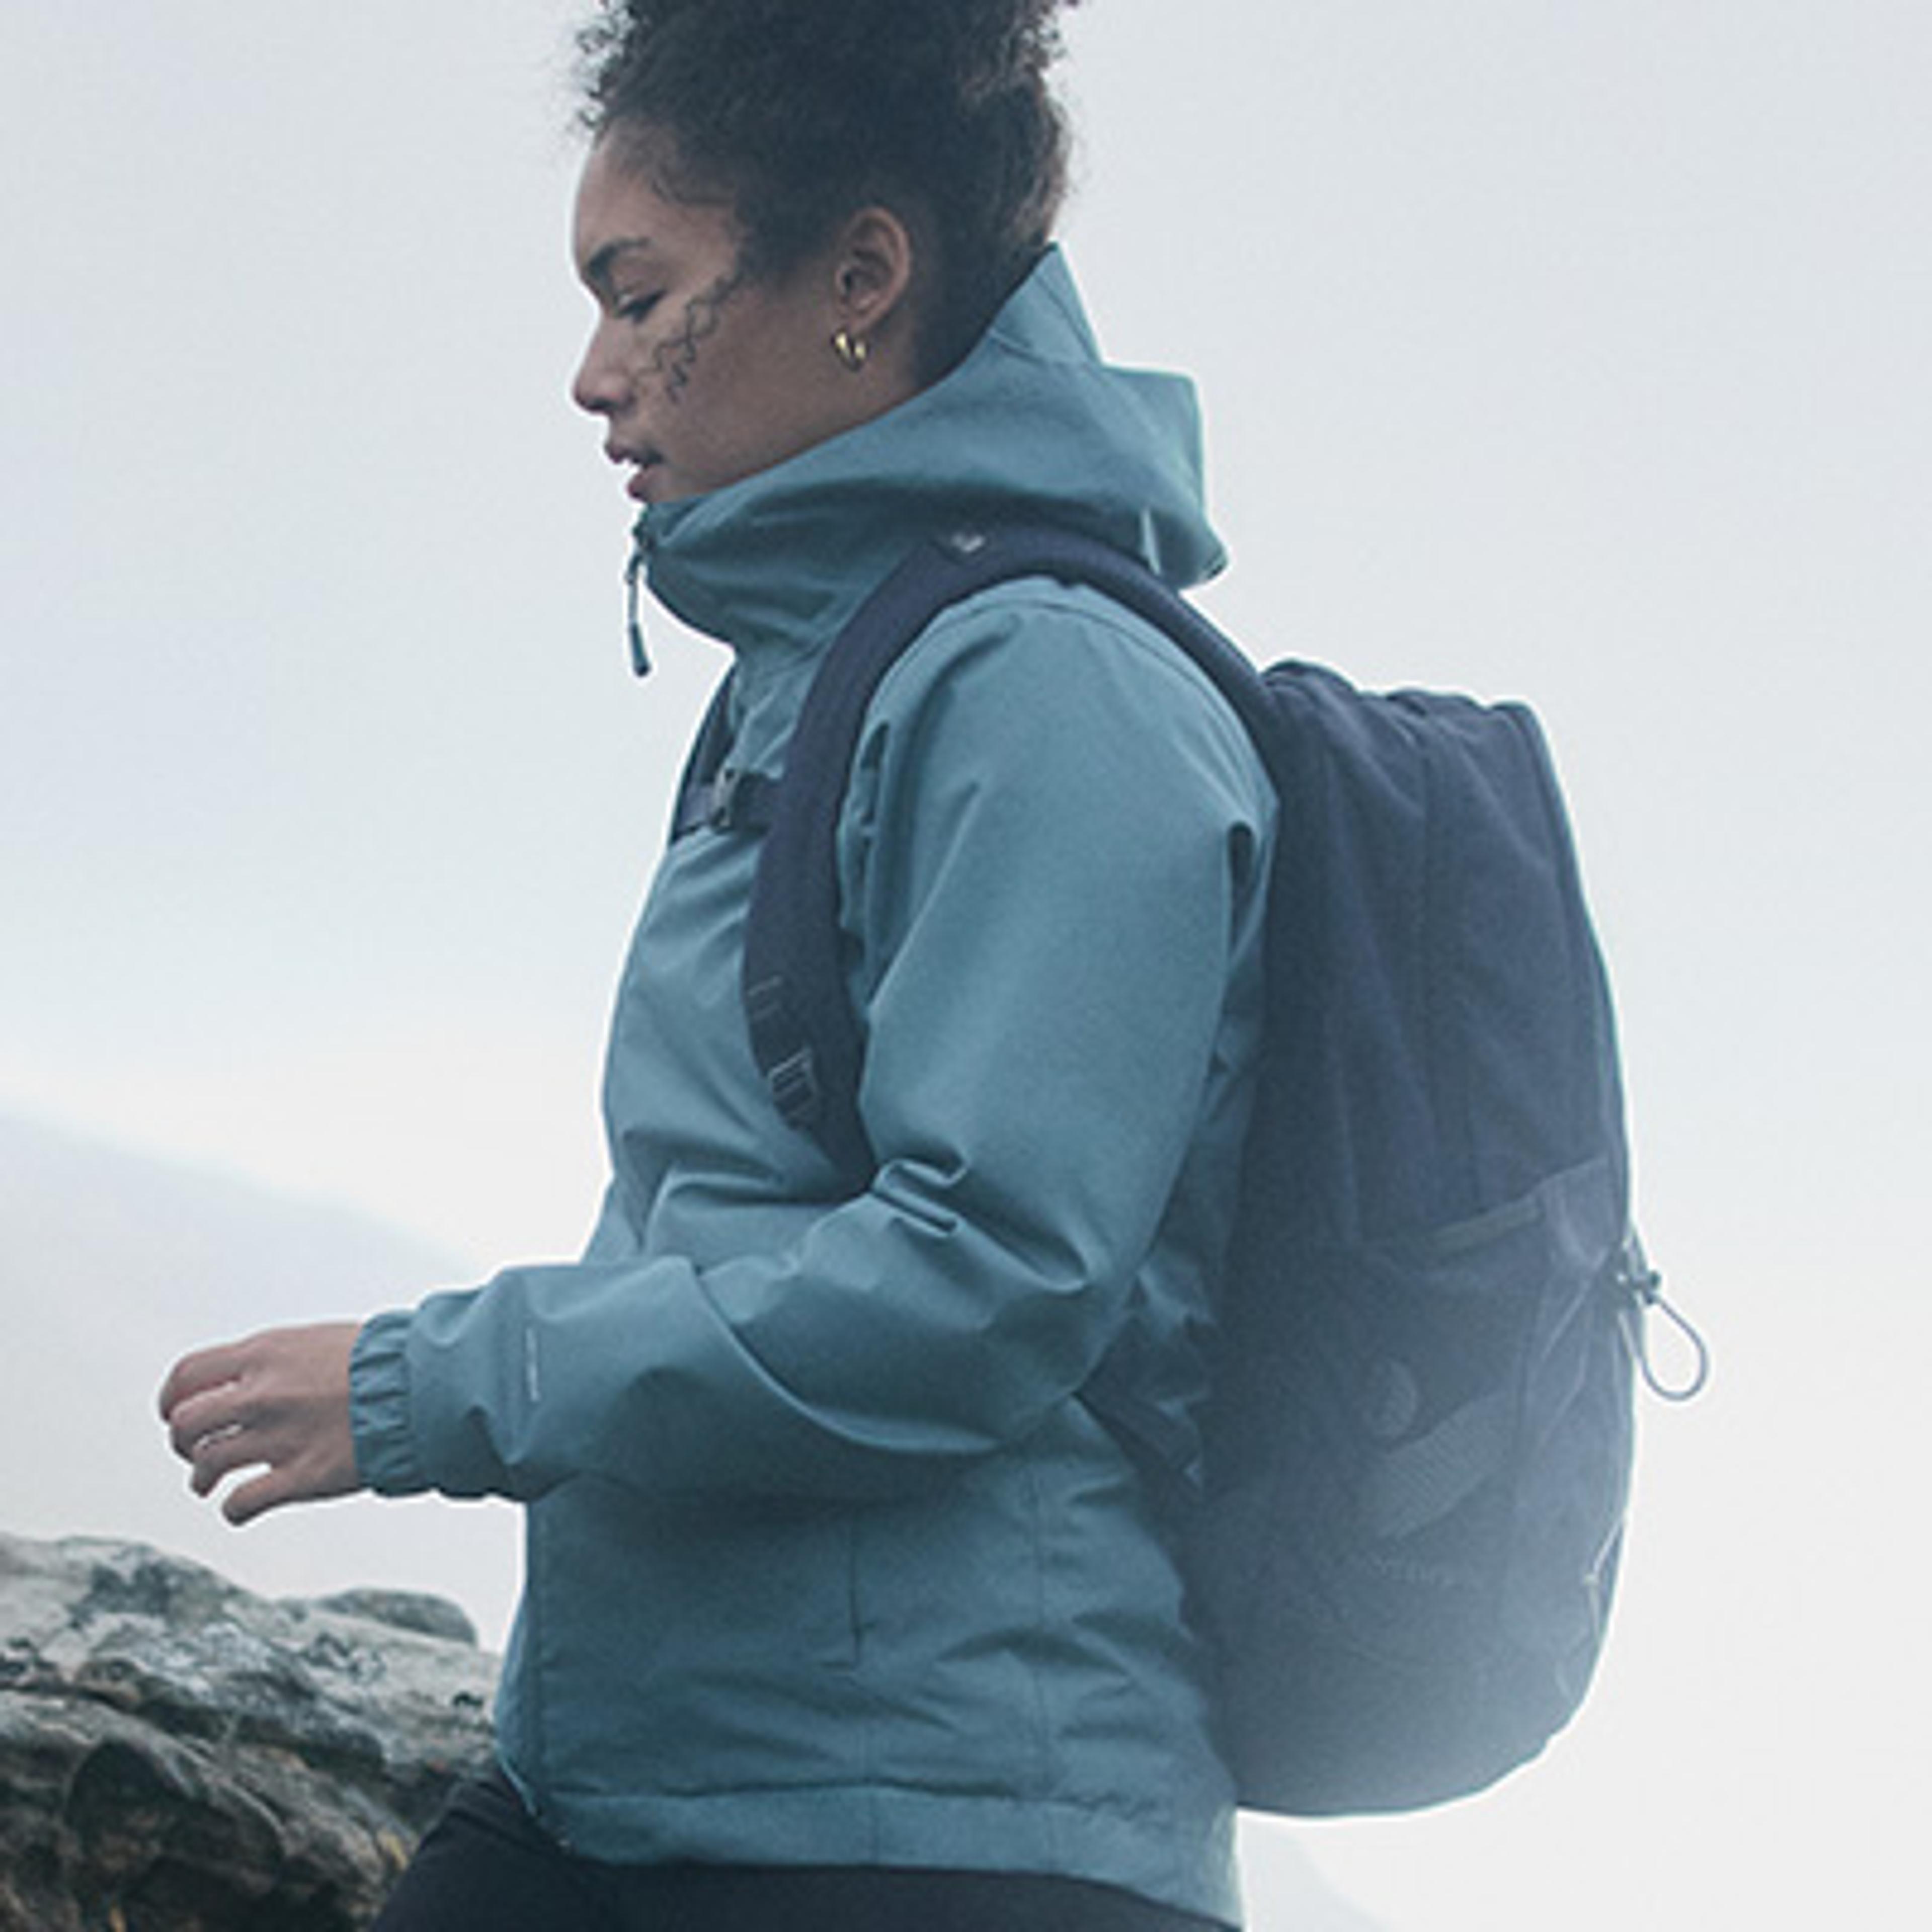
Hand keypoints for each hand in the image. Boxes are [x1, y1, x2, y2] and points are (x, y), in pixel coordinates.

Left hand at [158, 1323, 365, 1525]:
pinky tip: (240, 1507)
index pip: (187, 1375)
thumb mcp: (318, 1340)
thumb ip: (275, 1359)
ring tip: (208, 1481)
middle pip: (186, 1423)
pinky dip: (233, 1510)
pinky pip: (242, 1503)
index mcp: (266, 1354)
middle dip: (183, 1441)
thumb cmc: (384, 1360)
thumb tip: (249, 1375)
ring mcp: (279, 1438)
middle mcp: (263, 1395)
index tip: (175, 1410)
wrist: (425, 1386)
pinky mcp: (301, 1477)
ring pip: (207, 1464)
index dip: (171, 1398)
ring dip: (201, 1476)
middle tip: (194, 1448)